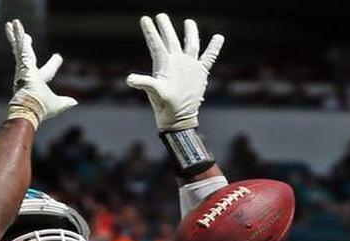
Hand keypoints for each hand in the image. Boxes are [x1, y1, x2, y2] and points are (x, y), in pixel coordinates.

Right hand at [5, 19, 77, 124]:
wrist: (31, 107)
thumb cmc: (42, 107)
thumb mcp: (57, 104)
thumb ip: (64, 102)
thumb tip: (74, 102)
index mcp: (37, 82)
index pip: (47, 71)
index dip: (54, 64)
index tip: (59, 56)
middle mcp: (28, 73)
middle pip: (28, 55)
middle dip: (26, 46)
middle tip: (27, 36)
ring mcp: (23, 67)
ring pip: (20, 47)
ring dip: (17, 35)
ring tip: (13, 23)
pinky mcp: (21, 61)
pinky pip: (19, 44)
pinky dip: (17, 34)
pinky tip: (14, 23)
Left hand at [126, 13, 223, 130]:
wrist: (179, 116)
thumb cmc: (164, 105)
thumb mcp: (155, 93)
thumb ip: (144, 83)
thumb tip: (130, 80)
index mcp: (165, 63)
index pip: (156, 43)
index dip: (150, 31)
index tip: (145, 19)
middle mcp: (177, 61)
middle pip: (172, 39)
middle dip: (166, 27)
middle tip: (161, 15)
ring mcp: (189, 65)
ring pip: (191, 44)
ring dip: (191, 32)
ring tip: (189, 22)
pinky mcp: (200, 72)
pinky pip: (209, 57)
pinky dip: (214, 48)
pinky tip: (219, 37)